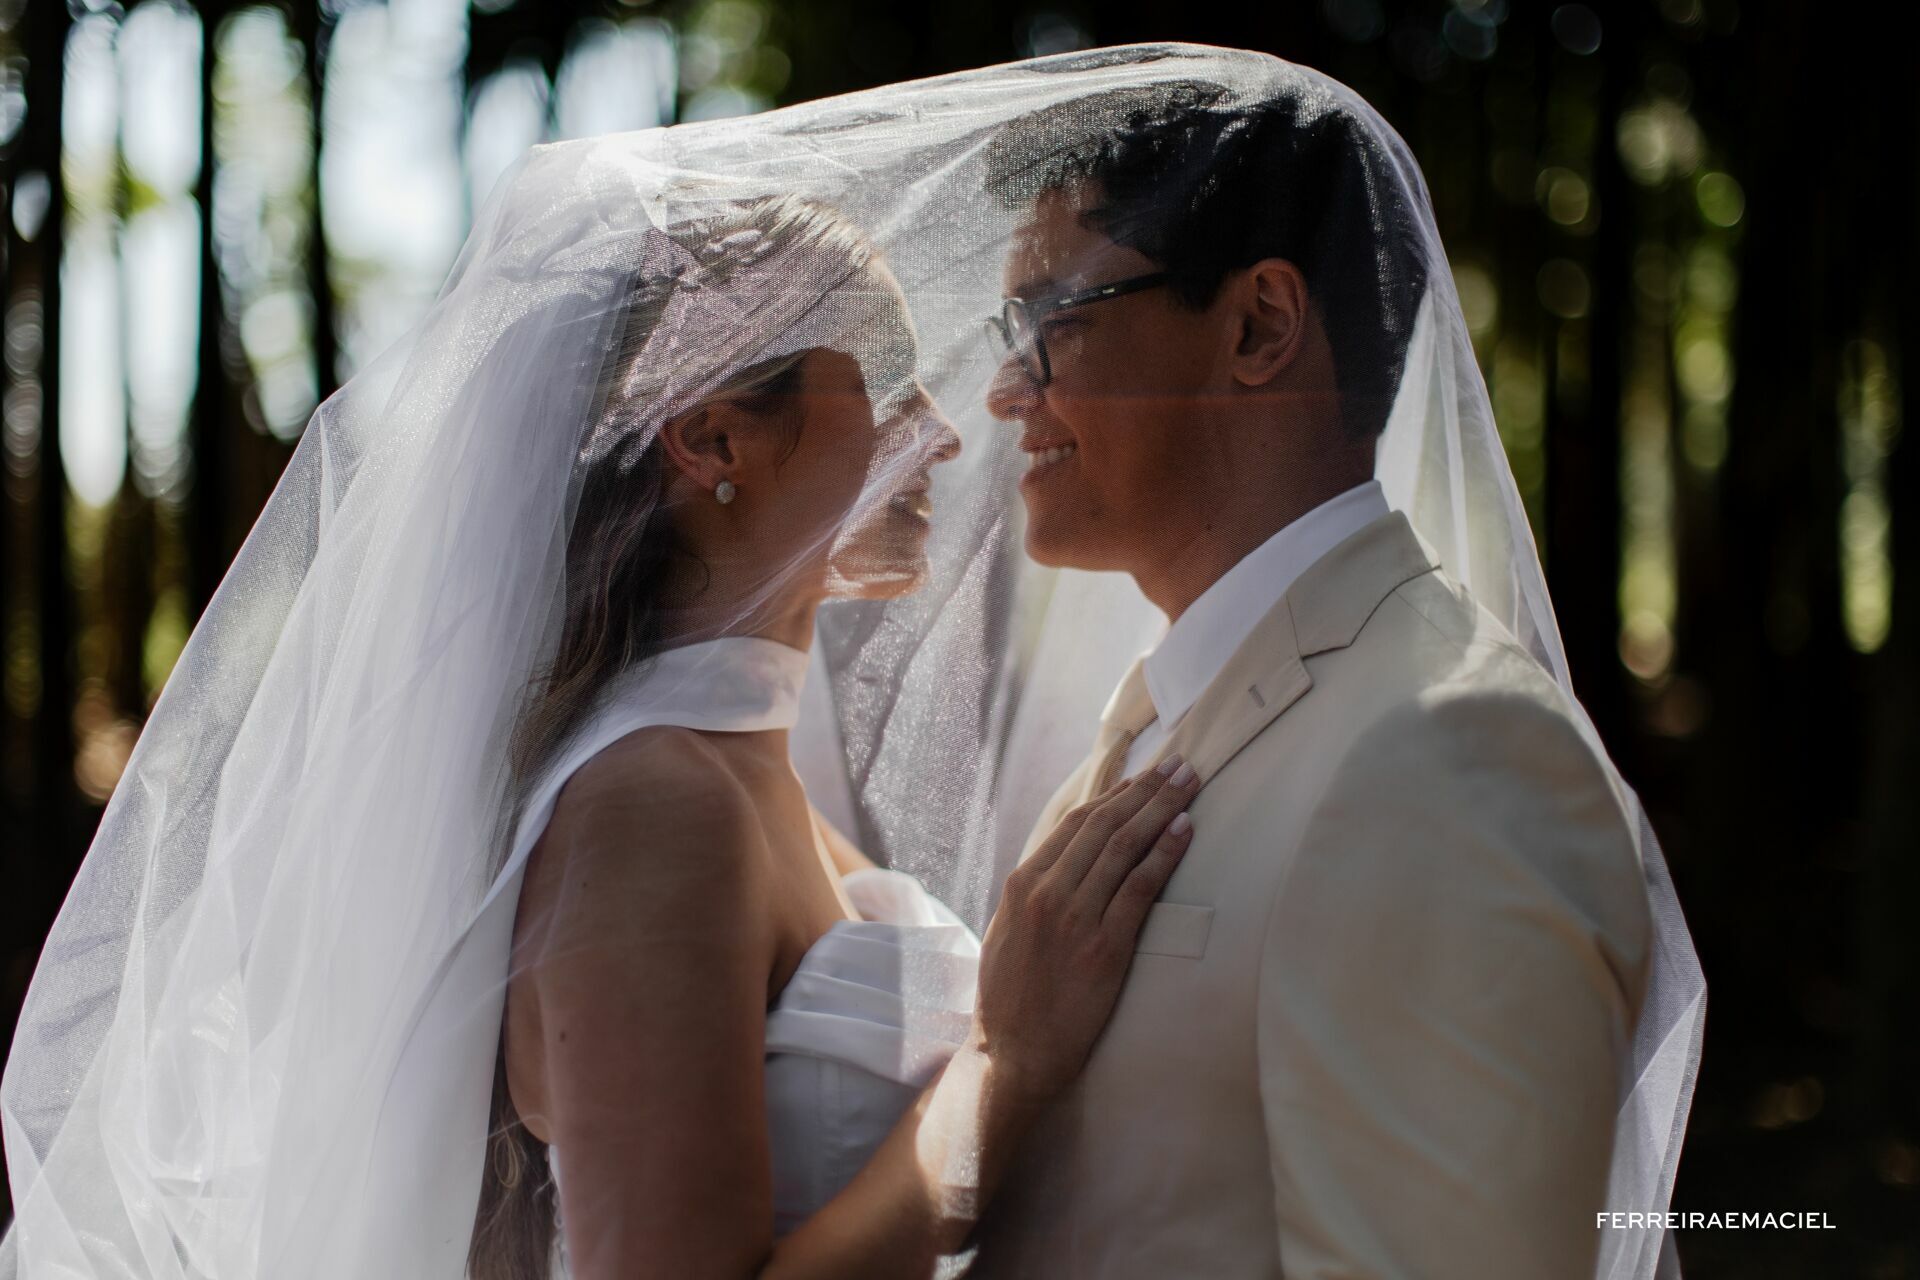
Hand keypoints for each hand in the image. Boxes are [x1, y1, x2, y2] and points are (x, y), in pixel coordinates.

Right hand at [971, 756, 1199, 1107]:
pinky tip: (1185, 830)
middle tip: (1178, 765)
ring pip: (1124, 847)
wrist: (1012, 1053)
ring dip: (1161, 809)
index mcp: (1023, 884)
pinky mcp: (1103, 947)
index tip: (1142, 777)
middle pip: (1104, 825)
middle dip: (1146, 790)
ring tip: (1188, 784)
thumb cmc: (1010, 998)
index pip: (1075, 824)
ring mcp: (1075, 917)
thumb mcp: (1009, 931)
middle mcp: (1047, 892)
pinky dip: (1164, 854)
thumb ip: (1035, 893)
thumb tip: (1066, 861)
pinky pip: (1139, 888)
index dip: (1114, 795)